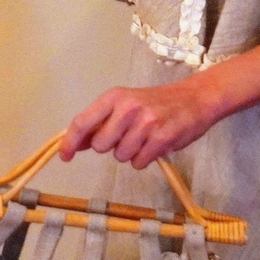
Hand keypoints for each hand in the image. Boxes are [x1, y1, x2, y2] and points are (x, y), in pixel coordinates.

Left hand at [59, 81, 218, 169]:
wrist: (194, 98)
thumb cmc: (156, 102)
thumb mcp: (125, 104)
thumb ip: (102, 122)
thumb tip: (76, 142)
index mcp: (114, 97)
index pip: (83, 121)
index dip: (70, 142)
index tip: (65, 156)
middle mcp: (127, 107)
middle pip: (100, 145)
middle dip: (110, 147)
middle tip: (127, 136)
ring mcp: (145, 123)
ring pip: (121, 156)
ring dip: (130, 153)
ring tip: (144, 138)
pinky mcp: (161, 138)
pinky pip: (139, 162)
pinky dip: (144, 159)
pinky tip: (155, 144)